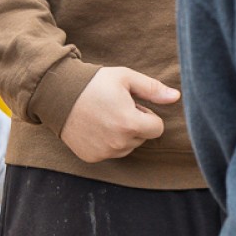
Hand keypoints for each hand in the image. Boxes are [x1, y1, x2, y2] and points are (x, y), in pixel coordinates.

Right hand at [59, 67, 176, 162]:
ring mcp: (105, 152)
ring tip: (105, 116)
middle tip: (116, 108)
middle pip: (142, 138)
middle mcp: (119, 143)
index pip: (157, 128)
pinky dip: (108, 142)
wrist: (58, 94)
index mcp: (130, 123)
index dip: (147, 115)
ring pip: (128, 147)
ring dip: (123, 134)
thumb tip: (177, 97)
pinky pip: (111, 153)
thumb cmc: (94, 83)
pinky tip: (96, 126)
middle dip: (135, 124)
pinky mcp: (92, 157)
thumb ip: (153, 89)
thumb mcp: (126, 78)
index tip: (133, 105)